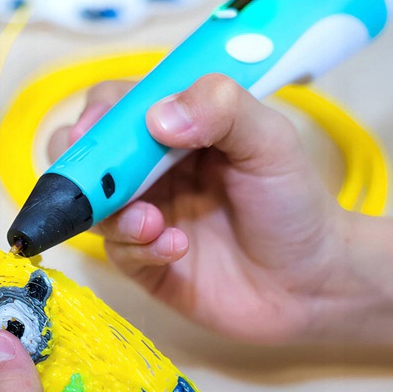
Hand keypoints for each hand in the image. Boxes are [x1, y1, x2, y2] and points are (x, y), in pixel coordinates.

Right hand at [49, 74, 357, 344]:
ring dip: (113, 213)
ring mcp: (149, 219)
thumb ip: (223, 109)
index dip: (98, 114)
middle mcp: (154, 173)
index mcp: (180, 130)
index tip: (94, 129)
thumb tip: (156, 116)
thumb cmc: (294, 205)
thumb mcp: (270, 143)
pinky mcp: (149, 266)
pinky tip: (176, 248)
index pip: (118, 107)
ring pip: (95, 209)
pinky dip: (139, 249)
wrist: (312, 284)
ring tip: (152, 222)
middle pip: (88, 158)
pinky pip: (120, 254)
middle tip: (92, 180)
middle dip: (80, 167)